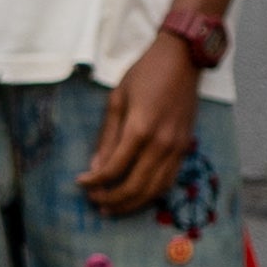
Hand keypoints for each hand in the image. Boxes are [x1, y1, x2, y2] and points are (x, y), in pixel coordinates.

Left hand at [78, 33, 202, 210]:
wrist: (182, 59)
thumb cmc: (145, 74)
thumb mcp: (117, 99)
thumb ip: (108, 136)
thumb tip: (97, 167)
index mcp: (140, 128)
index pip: (114, 168)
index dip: (95, 181)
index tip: (81, 183)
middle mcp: (161, 143)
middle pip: (135, 186)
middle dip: (112, 199)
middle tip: (95, 201)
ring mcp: (176, 148)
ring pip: (154, 190)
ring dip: (132, 204)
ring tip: (113, 207)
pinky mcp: (185, 148)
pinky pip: (169, 181)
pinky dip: (152, 194)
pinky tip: (137, 196)